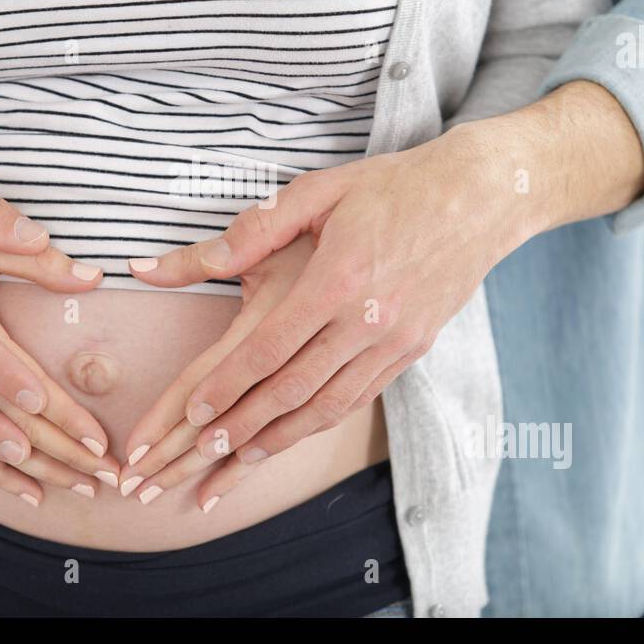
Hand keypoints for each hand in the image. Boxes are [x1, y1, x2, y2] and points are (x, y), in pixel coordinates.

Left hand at [120, 82, 643, 509]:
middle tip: (202, 448)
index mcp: (338, 278)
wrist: (480, 196)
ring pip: (329, 405)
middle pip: (294, 388)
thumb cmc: (389, 187)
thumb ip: (248, 232)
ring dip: (281, 436)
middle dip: (244, 423)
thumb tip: (164, 260)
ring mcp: (397, 341)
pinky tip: (293, 432)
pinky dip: (321, 421)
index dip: (228, 385)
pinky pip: (359, 398)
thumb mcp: (315, 192)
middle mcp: (368, 319)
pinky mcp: (414, 350)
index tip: (193, 410)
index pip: (269, 348)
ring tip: (238, 456)